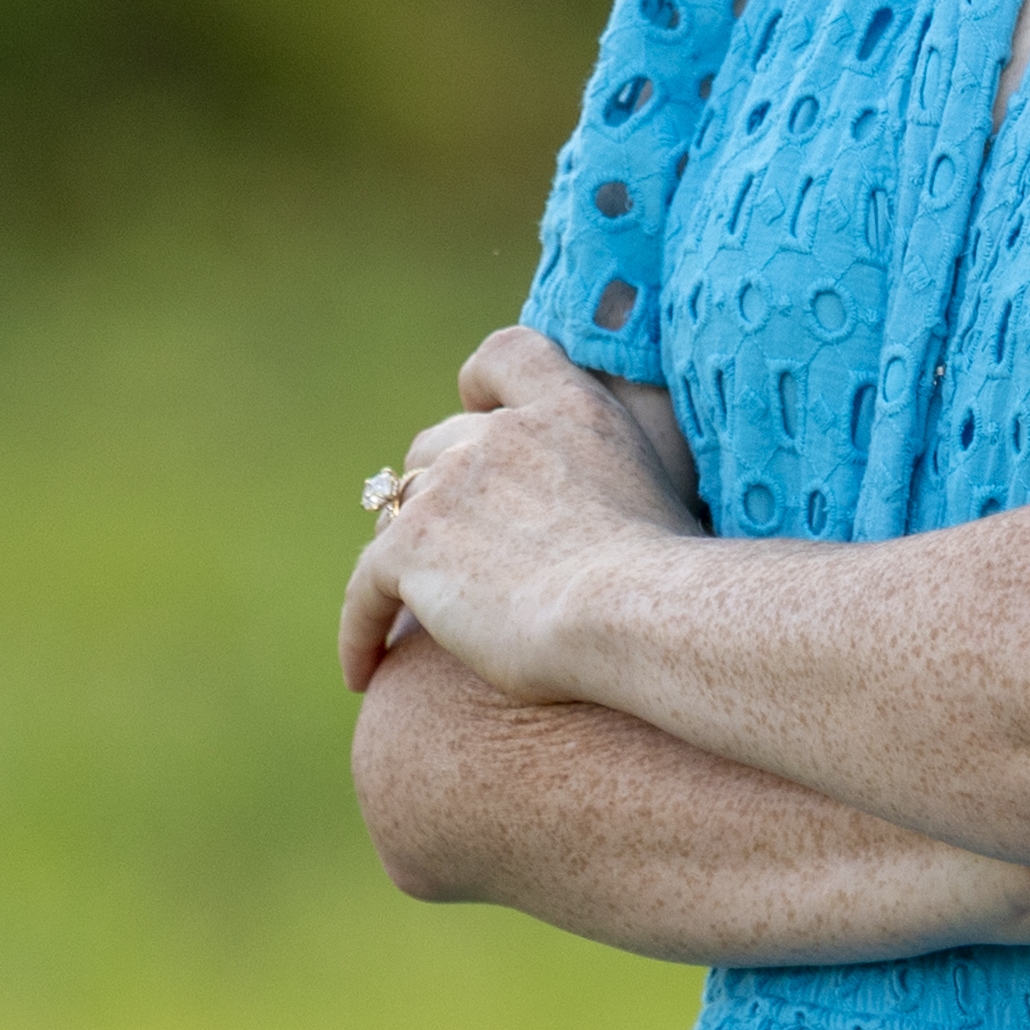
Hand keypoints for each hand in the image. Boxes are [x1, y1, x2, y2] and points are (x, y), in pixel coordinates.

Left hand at [336, 325, 703, 698]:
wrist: (638, 609)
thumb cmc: (670, 577)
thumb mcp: (663, 488)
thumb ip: (620, 474)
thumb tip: (615, 508)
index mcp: (566, 407)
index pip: (504, 356)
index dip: (480, 385)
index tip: (476, 410)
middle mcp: (499, 432)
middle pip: (437, 447)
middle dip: (439, 492)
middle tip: (454, 554)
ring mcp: (448, 485)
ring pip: (399, 513)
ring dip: (405, 557)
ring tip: (406, 615)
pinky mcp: (411, 548)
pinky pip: (365, 587)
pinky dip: (359, 628)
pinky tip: (363, 673)